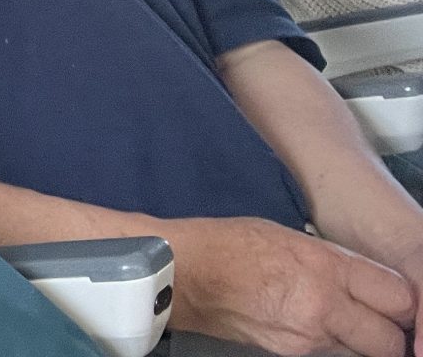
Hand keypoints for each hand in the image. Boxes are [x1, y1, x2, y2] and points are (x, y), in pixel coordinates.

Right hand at [165, 216, 416, 356]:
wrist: (181, 273)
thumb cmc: (228, 244)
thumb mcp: (288, 237)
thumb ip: (333, 262)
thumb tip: (365, 282)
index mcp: (326, 267)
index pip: (398, 298)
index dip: (401, 301)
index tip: (393, 297)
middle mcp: (324, 307)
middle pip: (389, 340)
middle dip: (389, 331)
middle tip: (378, 317)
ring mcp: (307, 337)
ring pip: (361, 351)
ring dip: (359, 339)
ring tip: (337, 317)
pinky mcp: (289, 354)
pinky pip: (328, 353)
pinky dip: (328, 342)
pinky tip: (308, 322)